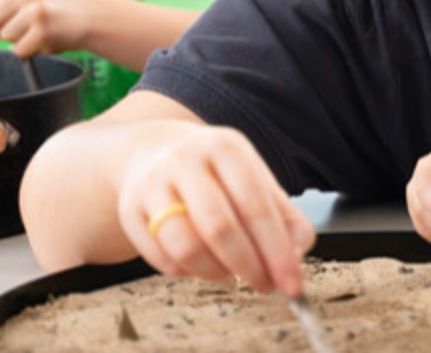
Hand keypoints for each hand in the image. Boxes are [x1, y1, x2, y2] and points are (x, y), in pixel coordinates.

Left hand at [0, 0, 90, 58]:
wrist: (96, 16)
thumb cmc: (61, 7)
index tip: (16, 15)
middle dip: (4, 29)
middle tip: (27, 26)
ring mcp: (34, 9)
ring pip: (4, 36)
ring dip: (20, 40)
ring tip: (40, 31)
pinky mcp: (42, 30)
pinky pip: (19, 50)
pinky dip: (32, 50)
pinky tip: (47, 39)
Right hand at [118, 122, 316, 295]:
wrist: (153, 151)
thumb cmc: (213, 171)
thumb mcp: (253, 176)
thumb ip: (283, 214)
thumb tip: (300, 251)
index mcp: (223, 147)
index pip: (255, 205)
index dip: (277, 250)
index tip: (292, 282)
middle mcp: (184, 160)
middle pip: (219, 228)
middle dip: (249, 266)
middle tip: (266, 284)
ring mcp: (151, 185)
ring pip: (186, 248)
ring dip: (217, 273)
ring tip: (231, 271)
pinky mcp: (130, 212)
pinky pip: (163, 260)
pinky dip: (189, 273)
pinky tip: (202, 262)